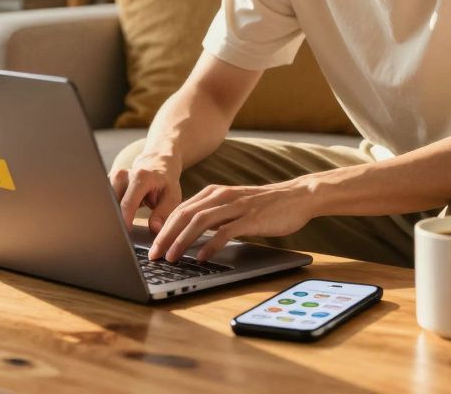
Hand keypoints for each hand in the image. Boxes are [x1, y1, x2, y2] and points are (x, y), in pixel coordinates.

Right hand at [109, 153, 182, 232]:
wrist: (157, 164)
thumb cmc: (165, 183)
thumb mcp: (172, 196)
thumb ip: (164, 212)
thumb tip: (154, 228)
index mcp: (140, 177)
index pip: (127, 203)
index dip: (124, 221)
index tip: (124, 235)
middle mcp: (123, 175)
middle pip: (112, 204)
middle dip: (116, 219)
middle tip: (123, 233)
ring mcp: (112, 177)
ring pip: (106, 203)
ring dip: (115, 214)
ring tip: (126, 217)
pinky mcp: (107, 182)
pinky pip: (105, 200)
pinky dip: (112, 209)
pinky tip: (120, 212)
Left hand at [147, 181, 316, 263]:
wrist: (298, 196)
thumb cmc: (265, 204)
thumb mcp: (233, 204)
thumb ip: (212, 214)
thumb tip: (188, 234)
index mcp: (214, 192)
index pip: (180, 210)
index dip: (162, 229)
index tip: (152, 247)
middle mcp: (221, 196)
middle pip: (184, 215)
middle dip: (166, 236)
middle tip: (154, 255)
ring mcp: (236, 206)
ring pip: (200, 222)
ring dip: (182, 241)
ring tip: (172, 258)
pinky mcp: (251, 218)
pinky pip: (225, 231)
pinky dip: (210, 245)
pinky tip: (202, 257)